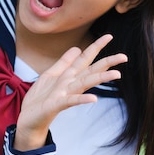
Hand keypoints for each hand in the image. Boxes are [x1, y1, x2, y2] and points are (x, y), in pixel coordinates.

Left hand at [13, 35, 126, 150]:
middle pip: (91, 71)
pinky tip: (94, 98)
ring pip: (84, 83)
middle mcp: (70, 84)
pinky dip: (82, 99)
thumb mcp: (50, 75)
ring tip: (117, 75)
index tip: (109, 36)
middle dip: (107, 63)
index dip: (96, 47)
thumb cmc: (40, 98)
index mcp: (68, 76)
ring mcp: (64, 94)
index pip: (85, 59)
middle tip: (124, 57)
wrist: (28, 119)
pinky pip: (70, 101)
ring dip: (100, 79)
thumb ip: (64, 63)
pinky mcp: (56, 104)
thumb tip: (77, 48)